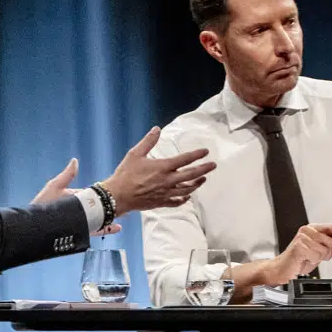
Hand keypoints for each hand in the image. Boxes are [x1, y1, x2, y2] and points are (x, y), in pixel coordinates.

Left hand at [32, 157, 122, 234]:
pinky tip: (116, 227)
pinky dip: (107, 230)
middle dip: (111, 205)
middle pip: (100, 207)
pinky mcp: (82, 232)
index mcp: (76, 199)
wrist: (36, 225)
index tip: (116, 189)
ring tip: (124, 214)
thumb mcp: (55, 187)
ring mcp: (82, 222)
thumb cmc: (42, 205)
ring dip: (112, 216)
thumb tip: (75, 161)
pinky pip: (97, 231)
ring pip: (101, 219)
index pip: (94, 195)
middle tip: (126, 201)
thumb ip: (67, 175)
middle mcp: (81, 211)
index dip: (105, 192)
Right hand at [100, 127, 216, 214]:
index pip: (185, 159)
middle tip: (213, 166)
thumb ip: (148, 141)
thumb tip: (157, 129)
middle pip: (191, 175)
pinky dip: (184, 199)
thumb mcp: (135, 153)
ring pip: (187, 189)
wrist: (118, 196)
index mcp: (163, 167)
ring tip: (203, 179)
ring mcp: (166, 193)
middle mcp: (167, 180)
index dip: (197, 155)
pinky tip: (188, 196)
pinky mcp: (161, 202)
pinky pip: (177, 201)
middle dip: (204, 169)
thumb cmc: (125, 174)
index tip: (206, 152)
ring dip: (197, 184)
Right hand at [262, 224, 331, 284]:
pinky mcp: (299, 246)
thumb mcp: (319, 248)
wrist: (283, 269)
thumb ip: (330, 240)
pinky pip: (317, 256)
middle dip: (328, 252)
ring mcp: (303, 237)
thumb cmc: (300, 259)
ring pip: (325, 250)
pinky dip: (313, 261)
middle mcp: (307, 230)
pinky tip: (305, 259)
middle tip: (317, 255)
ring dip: (319, 258)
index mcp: (313, 228)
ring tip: (309, 257)